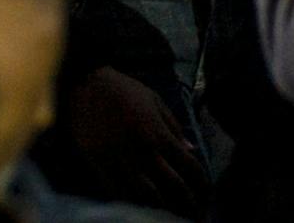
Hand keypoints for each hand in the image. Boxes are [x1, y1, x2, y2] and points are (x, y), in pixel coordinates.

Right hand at [60, 66, 207, 218]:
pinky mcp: (100, 165)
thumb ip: (174, 126)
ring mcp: (120, 160)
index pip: (188, 165)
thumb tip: (191, 149)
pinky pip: (120, 192)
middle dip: (189, 203)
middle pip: (172, 185)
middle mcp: (142, 150)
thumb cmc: (124, 89)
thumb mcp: (154, 100)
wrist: (86, 84)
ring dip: (164, 210)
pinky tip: (145, 210)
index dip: (202, 183)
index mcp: (158, 132)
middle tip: (198, 215)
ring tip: (174, 218)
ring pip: (147, 195)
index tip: (208, 194)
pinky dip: (135, 204)